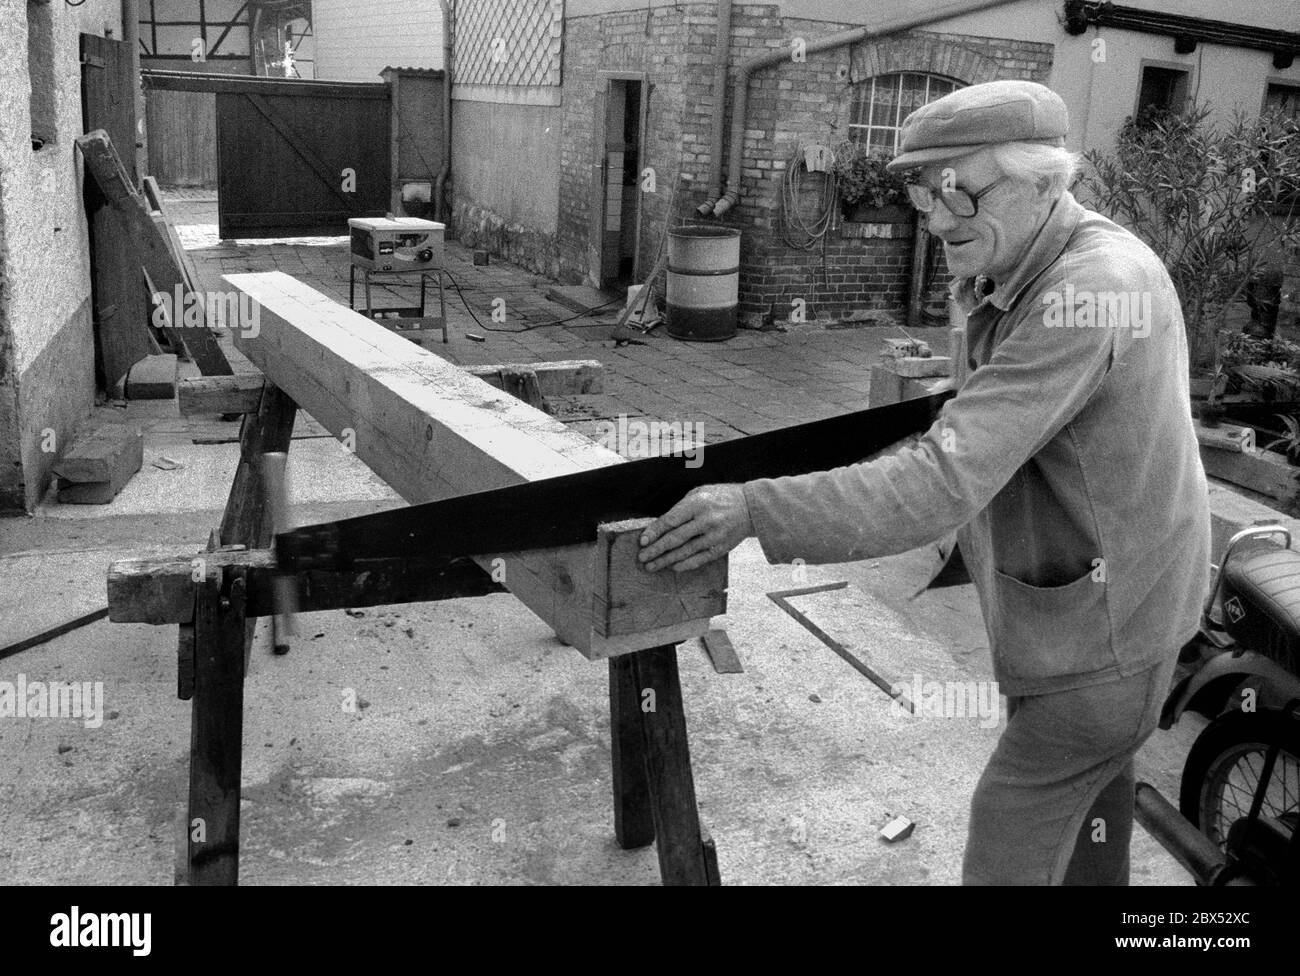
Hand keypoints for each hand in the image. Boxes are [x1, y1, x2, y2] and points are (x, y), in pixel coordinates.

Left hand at [638, 484, 752, 571]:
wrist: (750, 507)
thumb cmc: (720, 497)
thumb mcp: (700, 492)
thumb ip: (681, 508)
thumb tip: (661, 526)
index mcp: (698, 503)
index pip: (671, 520)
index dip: (655, 532)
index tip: (642, 541)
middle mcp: (706, 520)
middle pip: (675, 539)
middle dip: (656, 549)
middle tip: (642, 558)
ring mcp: (714, 536)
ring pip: (685, 552)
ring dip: (666, 560)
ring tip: (652, 566)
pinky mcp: (721, 548)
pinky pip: (700, 559)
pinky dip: (685, 564)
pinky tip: (673, 567)